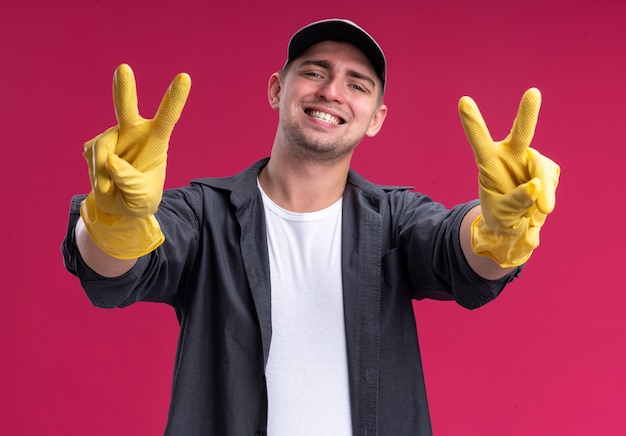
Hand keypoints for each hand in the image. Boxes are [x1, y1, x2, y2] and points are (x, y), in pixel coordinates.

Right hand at [80, 64, 190, 258]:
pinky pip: (91, 158)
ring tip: (113, 188)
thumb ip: (130, 181)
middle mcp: (134, 133)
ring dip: (103, 174)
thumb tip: (111, 161)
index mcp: (156, 141)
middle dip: (124, 89)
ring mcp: (113, 137)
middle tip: (123, 68)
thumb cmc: (140, 200)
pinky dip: (96, 176)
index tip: (184, 78)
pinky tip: (104, 180)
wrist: (120, 208)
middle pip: (126, 109)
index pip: (167, 118)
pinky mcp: (95, 145)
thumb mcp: (141, 198)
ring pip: (102, 149)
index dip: (175, 99)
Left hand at [458, 88, 559, 266]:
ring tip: (543, 209)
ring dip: (545, 189)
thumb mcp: (502, 215)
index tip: (463, 100)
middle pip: (522, 133)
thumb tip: (536, 186)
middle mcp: (511, 154)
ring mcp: (531, 160)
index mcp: (488, 161)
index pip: (479, 139)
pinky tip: (539, 204)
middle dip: (528, 113)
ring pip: (542, 168)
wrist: (519, 226)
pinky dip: (548, 196)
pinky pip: (552, 181)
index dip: (472, 121)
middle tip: (533, 93)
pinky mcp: (548, 169)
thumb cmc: (502, 216)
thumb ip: (516, 201)